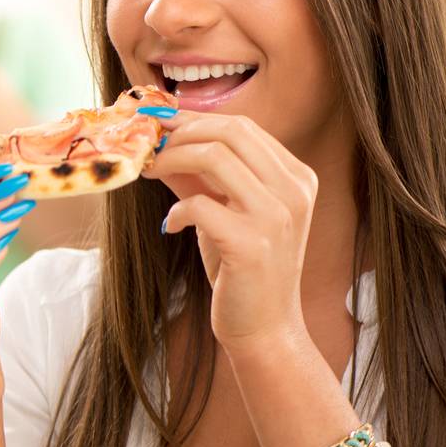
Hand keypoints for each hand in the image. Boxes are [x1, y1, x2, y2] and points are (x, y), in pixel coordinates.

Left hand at [140, 109, 316, 347]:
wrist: (265, 327)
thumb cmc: (242, 268)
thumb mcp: (226, 212)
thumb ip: (200, 177)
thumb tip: (161, 141)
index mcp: (296, 177)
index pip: (243, 126)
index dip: (194, 120)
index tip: (159, 125)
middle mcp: (294, 191)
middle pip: (231, 131)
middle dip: (181, 133)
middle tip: (149, 147)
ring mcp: (277, 216)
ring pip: (215, 157)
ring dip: (171, 160)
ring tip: (149, 173)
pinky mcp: (252, 244)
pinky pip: (199, 205)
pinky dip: (175, 212)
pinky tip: (169, 227)